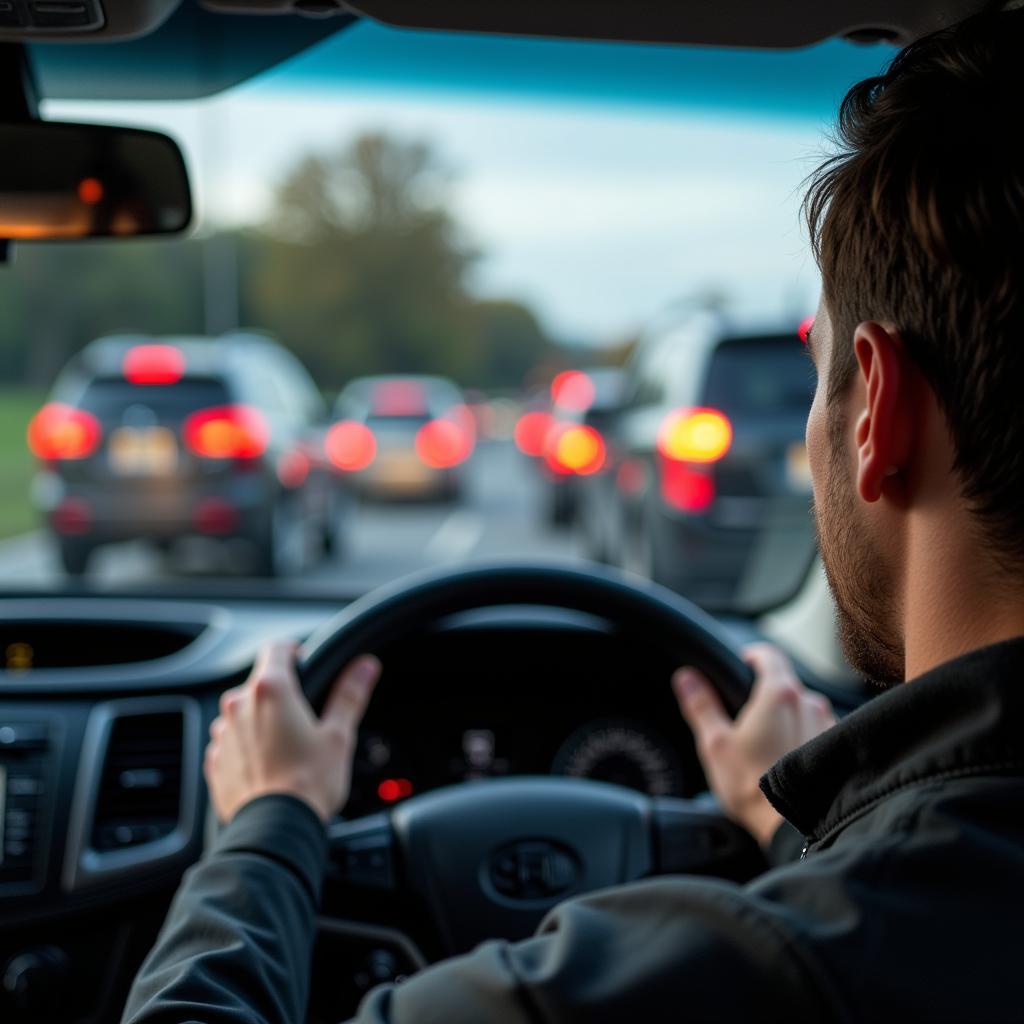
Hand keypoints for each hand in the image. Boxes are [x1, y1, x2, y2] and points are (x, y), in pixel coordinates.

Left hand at [205, 641, 380, 823]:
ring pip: (243, 713)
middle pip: (260, 682)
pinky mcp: (215, 761)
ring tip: (287, 746)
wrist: (273, 830)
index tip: (304, 660)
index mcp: (271, 690)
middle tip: (305, 716)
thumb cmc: (308, 783)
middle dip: (281, 692)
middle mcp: (239, 706)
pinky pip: (231, 742)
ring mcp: (222, 734)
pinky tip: (269, 765)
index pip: (276, 649)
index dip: (293, 651)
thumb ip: (350, 694)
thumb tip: (365, 667)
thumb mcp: (339, 735)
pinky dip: (248, 746)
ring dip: (261, 720)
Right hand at [672, 643, 835, 847]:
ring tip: (768, 746)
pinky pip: (818, 730)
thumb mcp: (716, 744)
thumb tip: (686, 677)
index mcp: (779, 694)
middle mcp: (810, 703)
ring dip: (787, 717)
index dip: (752, 655)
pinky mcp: (837, 748)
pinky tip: (788, 760)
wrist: (797, 827)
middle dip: (766, 694)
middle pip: (786, 682)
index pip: (769, 654)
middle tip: (746, 718)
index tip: (742, 664)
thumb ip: (701, 705)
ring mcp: (828, 724)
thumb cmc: (754, 787)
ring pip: (803, 708)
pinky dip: (804, 737)